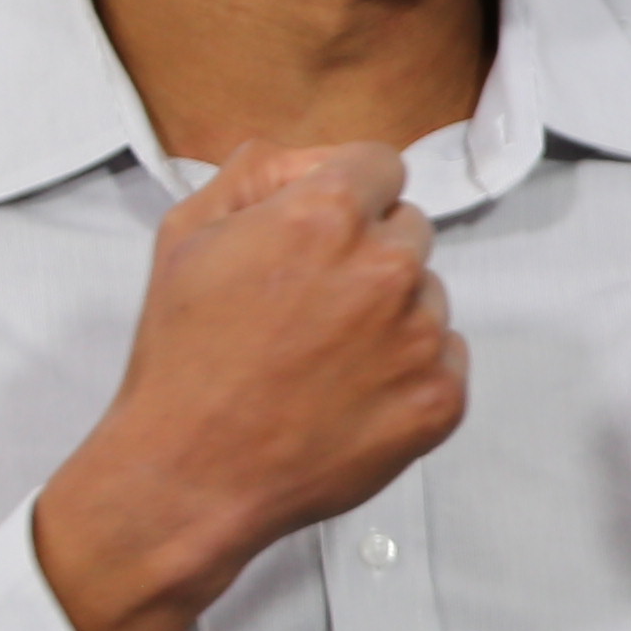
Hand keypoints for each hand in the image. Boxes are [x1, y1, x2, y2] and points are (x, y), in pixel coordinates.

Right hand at [34, 144, 464, 630]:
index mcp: (325, 216)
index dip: (349, 191)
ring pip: (427, 295)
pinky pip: (446, 356)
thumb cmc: (183, 358)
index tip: (328, 224)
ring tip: (323, 356)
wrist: (190, 472)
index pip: (380, 166)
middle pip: (408, 228)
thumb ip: (255, 174)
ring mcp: (420, 337)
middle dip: (368, 251)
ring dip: (391, 313)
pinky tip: (350, 392)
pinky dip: (408, 371)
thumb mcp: (186, 236)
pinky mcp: (440, 397)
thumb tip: (305, 158)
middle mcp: (385, 268)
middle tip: (312, 301)